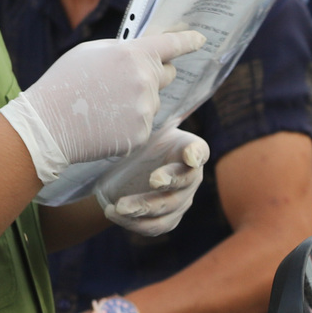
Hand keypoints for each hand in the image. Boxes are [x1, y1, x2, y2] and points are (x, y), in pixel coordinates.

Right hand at [0, 28, 204, 182]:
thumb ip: (123, 51)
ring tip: (105, 106)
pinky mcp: (141, 134)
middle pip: (167, 74)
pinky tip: (106, 123)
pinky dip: (130, 124)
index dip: (188, 40)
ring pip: (153, 102)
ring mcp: (145, 109)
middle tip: (128, 80)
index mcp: (133, 54)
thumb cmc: (65, 83)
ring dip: (138, 102)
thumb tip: (143, 54)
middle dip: (155, 74)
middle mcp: (145, 80)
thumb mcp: (91, 52)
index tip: (201, 39)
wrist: (48, 125)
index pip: (171, 44)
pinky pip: (144, 124)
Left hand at [94, 128, 209, 236]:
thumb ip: (150, 117)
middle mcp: (192, 177)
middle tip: (151, 179)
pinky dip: (135, 223)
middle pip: (184, 183)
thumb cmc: (141, 141)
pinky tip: (113, 213)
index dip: (195, 154)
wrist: (128, 169)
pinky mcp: (169, 218)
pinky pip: (157, 226)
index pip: (198, 151)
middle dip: (168, 183)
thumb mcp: (144, 126)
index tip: (189, 156)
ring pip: (168, 208)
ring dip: (143, 208)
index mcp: (189, 149)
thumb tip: (154, 87)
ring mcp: (182, 200)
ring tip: (118, 207)